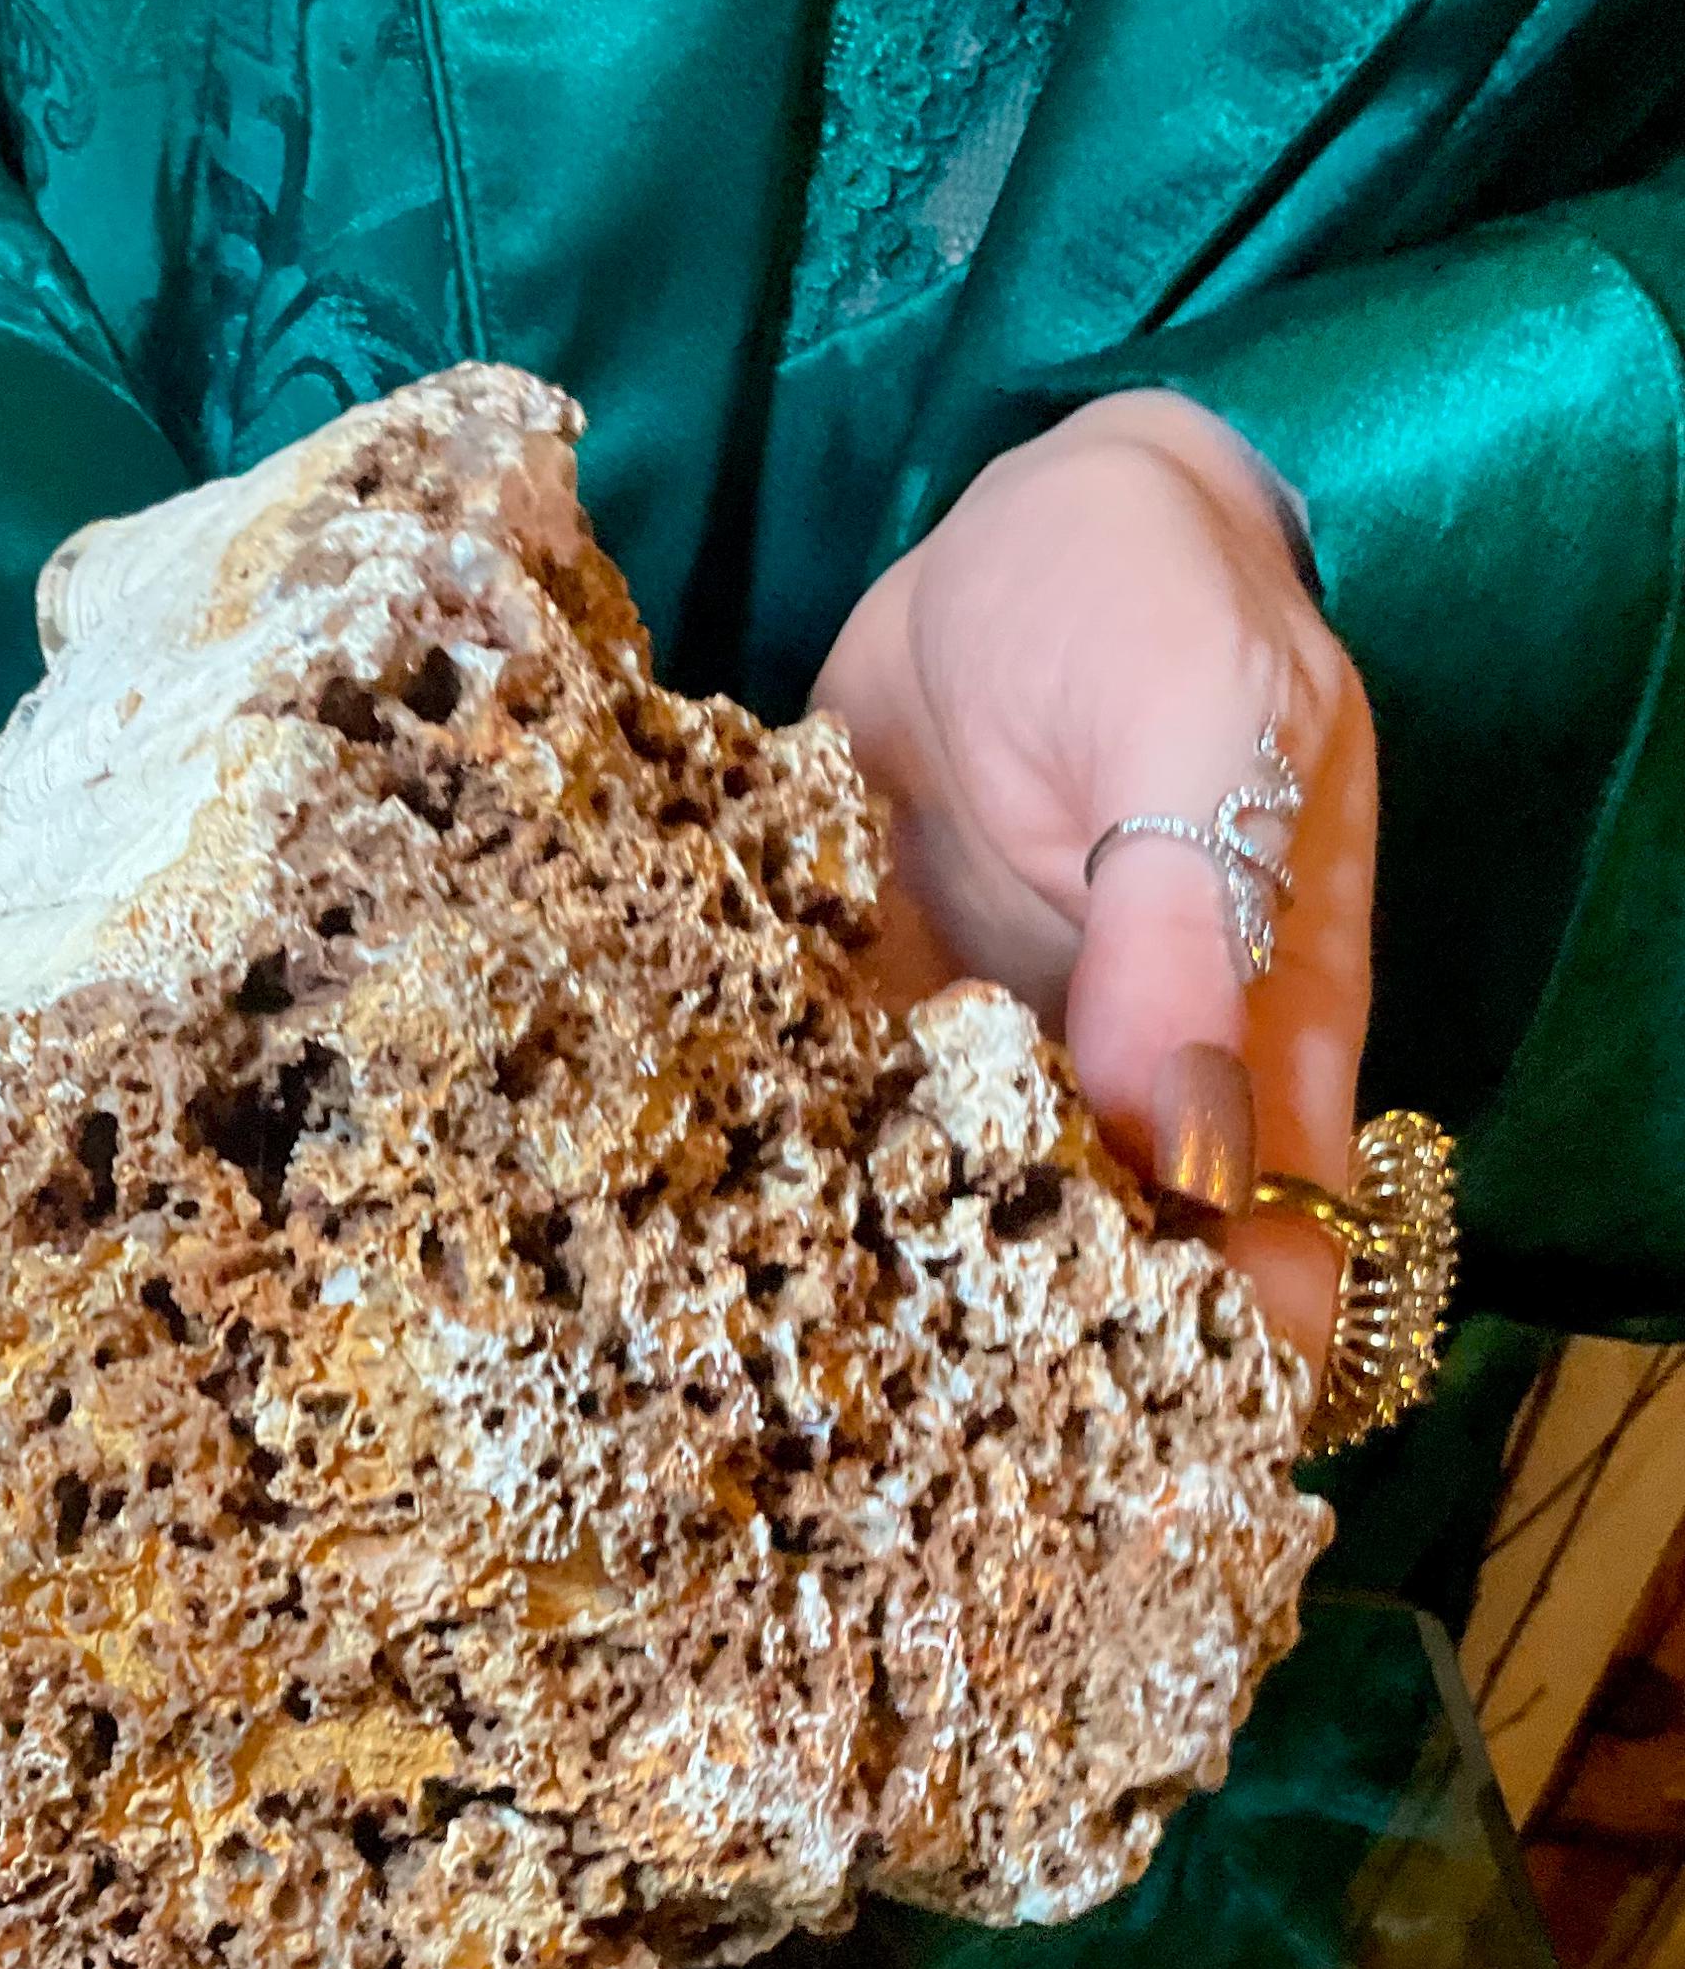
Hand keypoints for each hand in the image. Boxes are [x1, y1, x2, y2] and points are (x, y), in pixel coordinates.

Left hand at [811, 391, 1371, 1357]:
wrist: (1011, 527)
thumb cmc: (1149, 600)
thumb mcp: (1194, 728)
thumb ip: (1184, 931)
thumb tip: (1188, 1152)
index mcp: (1258, 1025)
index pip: (1268, 1233)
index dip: (1219, 1348)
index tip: (1137, 1440)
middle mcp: (1121, 1067)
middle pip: (1097, 1251)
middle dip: (1022, 1343)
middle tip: (917, 1438)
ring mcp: (989, 1045)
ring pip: (947, 1199)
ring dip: (881, 1271)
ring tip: (785, 1371)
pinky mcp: (869, 1004)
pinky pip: (826, 1106)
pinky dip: (779, 1157)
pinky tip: (700, 1228)